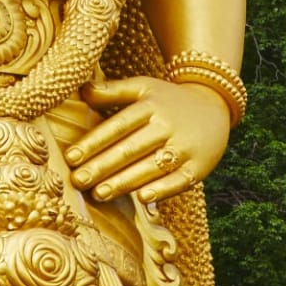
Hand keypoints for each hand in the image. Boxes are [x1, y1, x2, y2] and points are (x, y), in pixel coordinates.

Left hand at [67, 77, 231, 204]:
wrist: (214, 106)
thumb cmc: (167, 99)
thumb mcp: (143, 86)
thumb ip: (113, 90)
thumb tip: (81, 90)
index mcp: (150, 106)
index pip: (117, 127)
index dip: (93, 143)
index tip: (70, 158)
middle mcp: (167, 126)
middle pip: (130, 149)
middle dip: (102, 167)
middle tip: (78, 181)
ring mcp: (185, 147)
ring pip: (151, 167)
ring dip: (124, 182)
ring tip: (98, 193)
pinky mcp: (200, 167)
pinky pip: (180, 180)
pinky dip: (162, 190)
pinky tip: (141, 198)